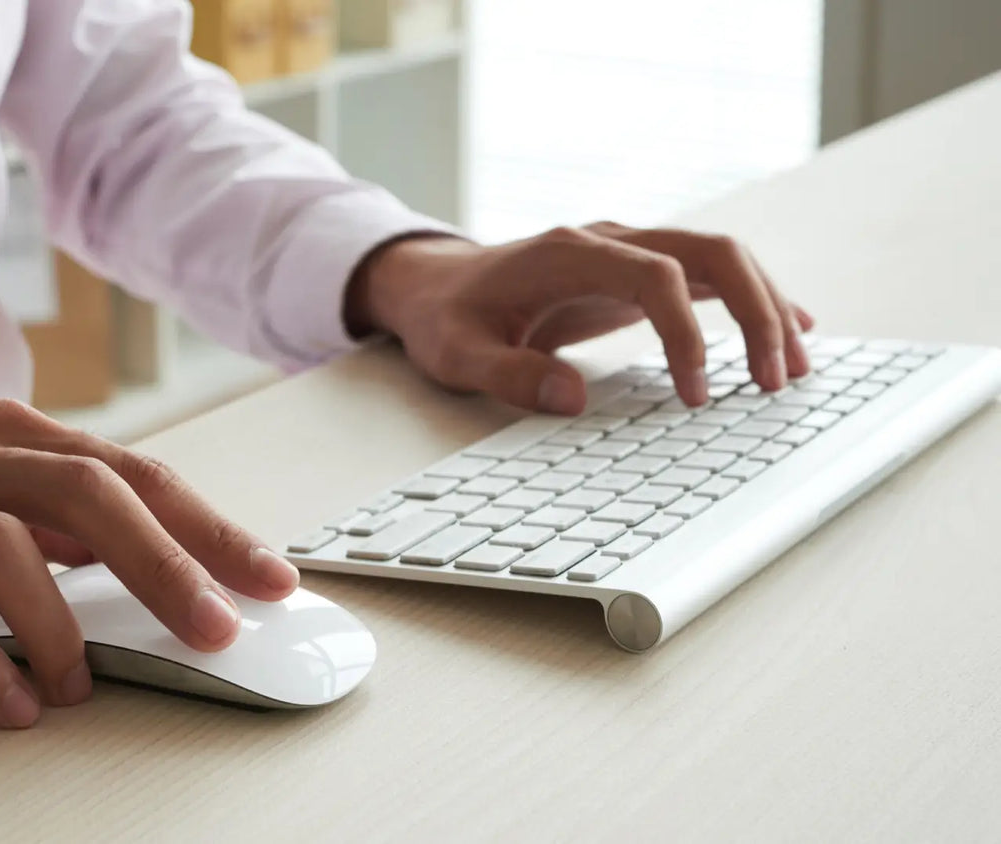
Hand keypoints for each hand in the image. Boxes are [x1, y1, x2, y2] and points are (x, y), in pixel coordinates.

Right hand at [0, 400, 300, 727]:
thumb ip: (64, 526)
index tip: (270, 578)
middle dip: (165, 563)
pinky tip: (13, 704)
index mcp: (11, 436)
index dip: (208, 526)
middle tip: (215, 628)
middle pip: (88, 493)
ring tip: (81, 686)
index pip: (131, 473)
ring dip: (62, 625)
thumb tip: (165, 571)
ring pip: (7, 544)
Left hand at [344, 223, 814, 412]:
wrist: (435, 284)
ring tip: (795, 368)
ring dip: (766, 305)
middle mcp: (609, 240)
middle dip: (755, 311)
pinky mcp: (636, 271)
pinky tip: (788, 332)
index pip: (656, 276)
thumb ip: (509, 375)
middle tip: (777, 380)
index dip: (686, 332)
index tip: (696, 394)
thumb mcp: (458, 355)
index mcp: (568, 254)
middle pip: (709, 250)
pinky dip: (751, 299)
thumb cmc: (447, 318)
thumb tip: (572, 400)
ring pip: (720, 257)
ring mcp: (627, 250)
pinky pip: (708, 274)